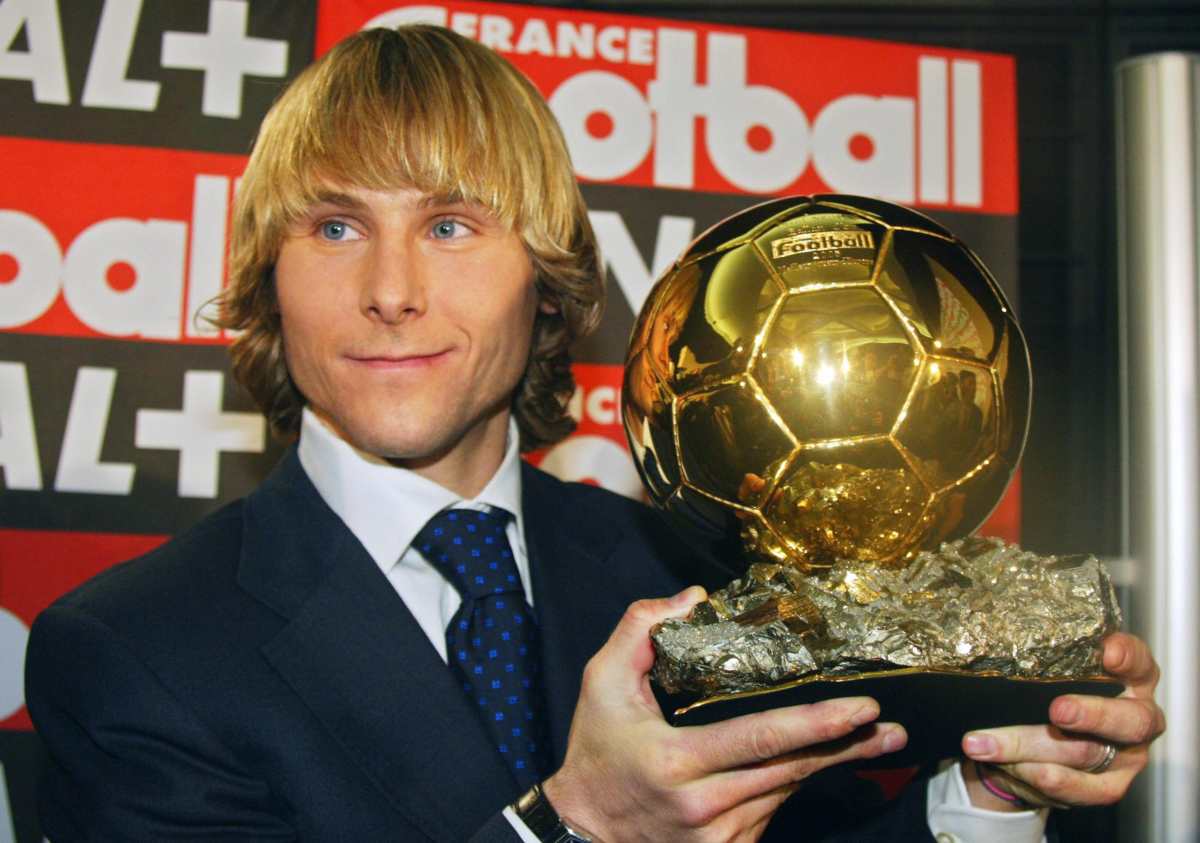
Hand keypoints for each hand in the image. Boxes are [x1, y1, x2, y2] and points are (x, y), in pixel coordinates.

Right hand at [543, 587, 907, 841]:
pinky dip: (793, 782)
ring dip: (827, 764)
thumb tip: (694, 598)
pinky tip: (815, 763)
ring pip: (786, 790)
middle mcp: (705, 805)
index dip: (817, 723)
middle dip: (847, 747)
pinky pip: (774, 809)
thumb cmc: (596, 749)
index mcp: (677, 761)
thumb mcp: (601, 680)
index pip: (761, 738)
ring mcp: (720, 835)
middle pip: (790, 770)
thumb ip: (641, 629)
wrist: (583, 830)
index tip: (862, 708)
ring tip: (871, 741)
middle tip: (891, 728)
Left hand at [962, 632, 1164, 809]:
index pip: (1139, 664)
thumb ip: (1039, 661)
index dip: (1128, 657)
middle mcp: (1137, 718)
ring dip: (1029, 746)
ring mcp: (1127, 757)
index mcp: (1131, 680)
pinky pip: (1079, 789)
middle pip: (1130, 720)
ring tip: (984, 743)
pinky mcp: (1108, 788)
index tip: (1107, 652)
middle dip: (1092, 715)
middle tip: (1058, 710)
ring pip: (1085, 753)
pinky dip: (1039, 777)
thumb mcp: (1046, 674)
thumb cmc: (1043, 696)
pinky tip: (1008, 766)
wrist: (1030, 750)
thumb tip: (993, 641)